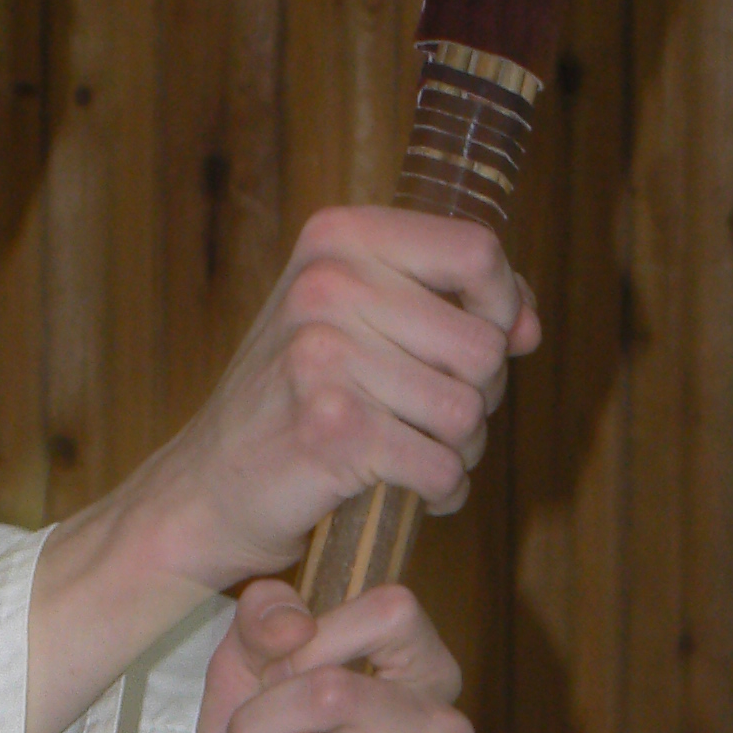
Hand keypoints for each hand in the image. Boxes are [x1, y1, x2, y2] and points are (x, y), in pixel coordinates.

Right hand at [150, 206, 537, 594]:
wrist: (206, 487)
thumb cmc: (290, 402)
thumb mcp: (354, 320)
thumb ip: (445, 301)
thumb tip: (525, 323)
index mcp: (337, 240)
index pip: (476, 249)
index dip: (501, 306)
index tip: (487, 342)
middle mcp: (327, 286)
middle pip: (482, 343)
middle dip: (479, 396)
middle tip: (431, 418)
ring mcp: (325, 357)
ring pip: (468, 411)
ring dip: (460, 449)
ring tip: (417, 454)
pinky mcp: (332, 431)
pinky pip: (441, 465)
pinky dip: (442, 490)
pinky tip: (415, 492)